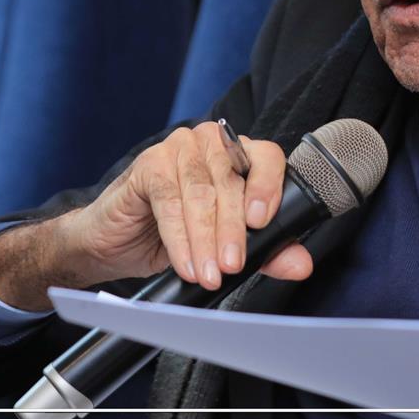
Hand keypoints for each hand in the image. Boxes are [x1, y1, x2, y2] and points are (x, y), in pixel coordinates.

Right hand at [0, 122, 312, 309]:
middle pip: (231, 181)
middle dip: (232, 231)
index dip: (268, 186)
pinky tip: (185, 263)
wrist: (116, 243)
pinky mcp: (149, 164)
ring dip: (205, 238)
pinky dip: (179, 237)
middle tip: (233, 266)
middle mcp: (212, 143)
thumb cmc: (174, 236)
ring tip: (210, 274)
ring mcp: (179, 148)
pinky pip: (169, 200)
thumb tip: (301, 264)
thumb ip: (266, 251)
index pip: (266, 157)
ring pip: (201, 192)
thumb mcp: (225, 246)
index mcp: (238, 154)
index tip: (262, 222)